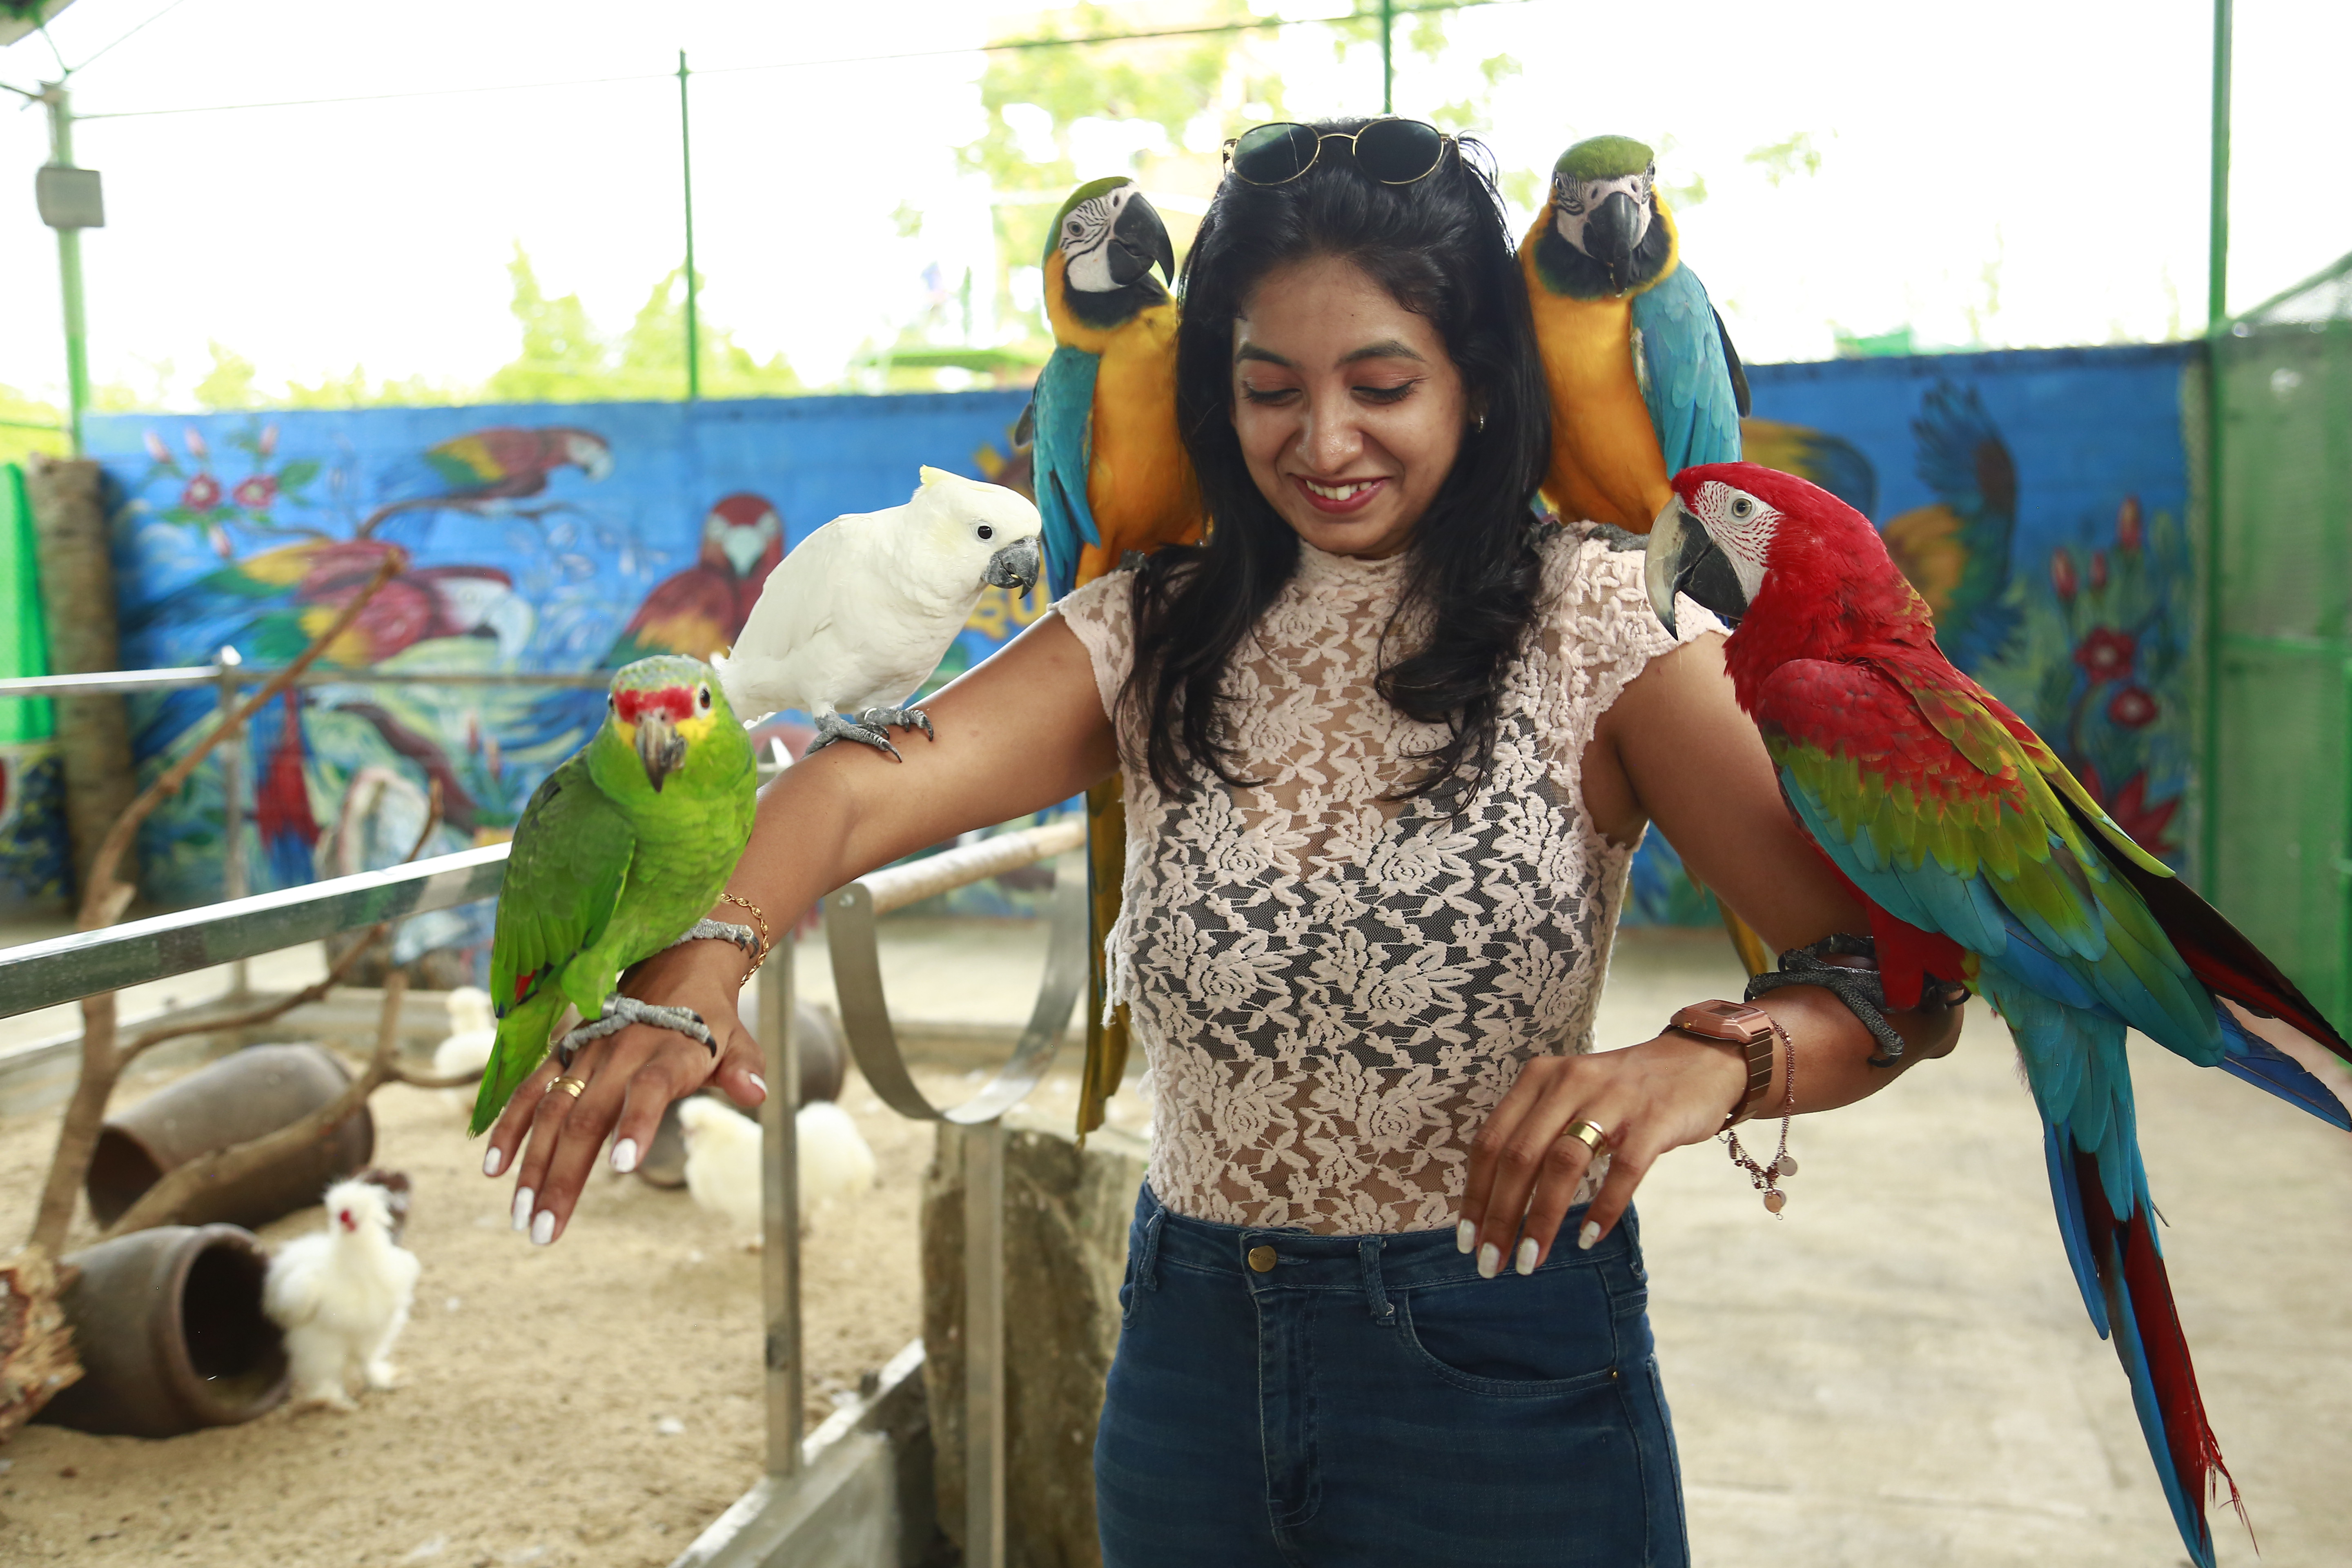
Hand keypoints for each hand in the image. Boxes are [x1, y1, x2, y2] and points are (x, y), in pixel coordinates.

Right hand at [481, 939, 767, 1244]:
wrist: (677, 961)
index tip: (623, 1166)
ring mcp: (587, 1054)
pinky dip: (510, 1127)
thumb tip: (756, 1094)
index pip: (652, 1089)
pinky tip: (493, 1169)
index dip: (638, 1123)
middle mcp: (621, 1054)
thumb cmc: (710, 1019)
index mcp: (669, 1053)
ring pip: (552, 1112)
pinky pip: (530, 1090)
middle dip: (563, 1177)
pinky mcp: (564, 1053)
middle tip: (546, 1231)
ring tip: (522, 1216)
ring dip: (533, 1165)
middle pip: (588, 1116)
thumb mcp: (738, 1040)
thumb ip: (743, 1069)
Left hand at [1457, 1032, 1744, 1276]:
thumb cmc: (1622, 1094)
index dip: (1475, 1193)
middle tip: (1490, 1263)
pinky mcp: (1654, 1118)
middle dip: (1500, 1216)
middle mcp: (1569, 1081)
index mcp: (1539, 1078)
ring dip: (1541, 1218)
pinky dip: (1603, 1207)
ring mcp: (1613, 1098)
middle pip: (1519, 1155)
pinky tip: (1588, 1239)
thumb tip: (1495, 1203)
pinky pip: (1623, 1169)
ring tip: (1530, 1261)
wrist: (1698, 1061)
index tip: (1465, 1239)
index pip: (1490, 1141)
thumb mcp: (1569, 1098)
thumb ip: (1535, 1135)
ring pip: (1563, 1163)